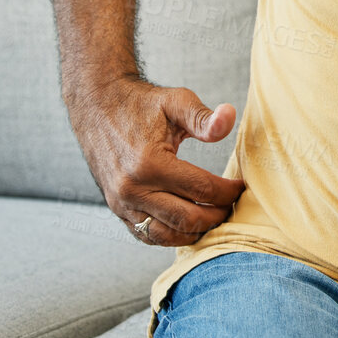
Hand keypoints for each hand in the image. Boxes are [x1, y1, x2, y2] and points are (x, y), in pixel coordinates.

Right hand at [72, 79, 245, 246]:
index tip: (241, 187)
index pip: (201, 190)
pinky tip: (189, 224)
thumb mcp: (175, 101)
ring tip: (214, 216)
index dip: (228, 192)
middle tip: (232, 205)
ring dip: (195, 231)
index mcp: (149, 164)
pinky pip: (146, 235)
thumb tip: (230, 117)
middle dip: (217, 215)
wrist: (96, 106)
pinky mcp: (115, 209)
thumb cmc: (139, 103)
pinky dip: (171, 236)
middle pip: (187, 219)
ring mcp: (121, 203)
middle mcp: (132, 190)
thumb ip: (203, 117)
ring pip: (166, 235)